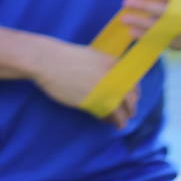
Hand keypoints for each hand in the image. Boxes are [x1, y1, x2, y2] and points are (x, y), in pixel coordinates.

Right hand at [0, 28, 136, 127]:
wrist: (46, 60)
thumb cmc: (65, 56)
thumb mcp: (93, 56)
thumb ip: (106, 68)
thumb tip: (114, 81)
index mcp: (115, 65)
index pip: (134, 85)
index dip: (134, 96)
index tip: (130, 101)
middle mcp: (113, 78)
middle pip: (130, 100)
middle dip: (130, 110)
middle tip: (127, 115)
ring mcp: (103, 91)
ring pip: (120, 111)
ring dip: (121, 120)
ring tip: (119, 124)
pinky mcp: (91, 102)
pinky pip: (105, 115)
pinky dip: (108, 120)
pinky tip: (105, 121)